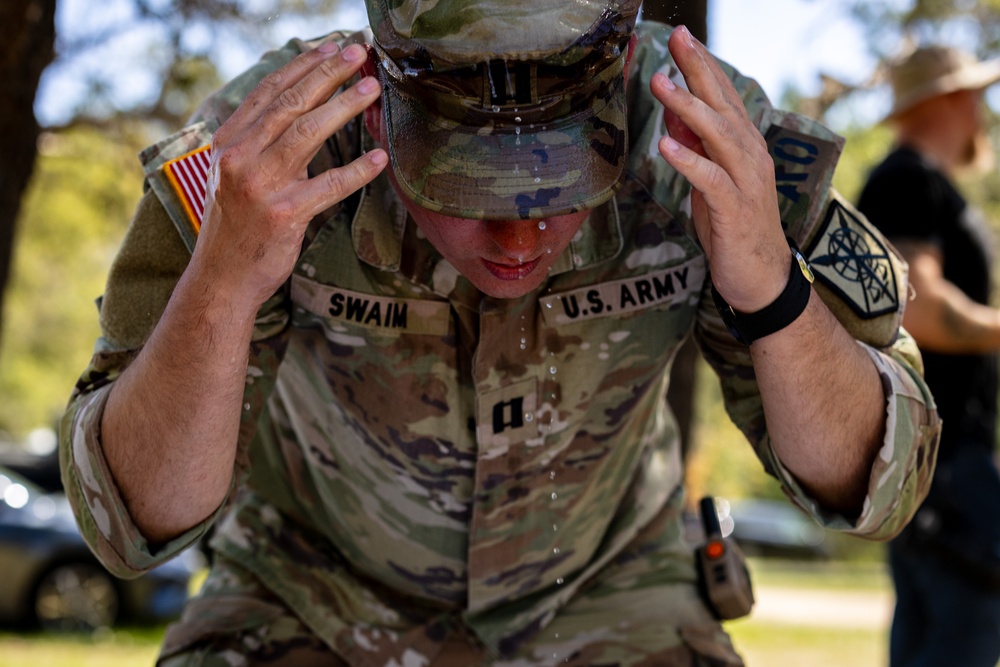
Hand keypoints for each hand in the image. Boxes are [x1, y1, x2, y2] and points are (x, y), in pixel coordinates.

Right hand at [193, 41, 387, 312]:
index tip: (330, 48)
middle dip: (329, 74)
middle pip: (291, 103)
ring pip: (310, 132)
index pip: (268, 92)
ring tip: (372, 89)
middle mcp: (241, 158)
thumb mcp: (235, 177)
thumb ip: (263, 146)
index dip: (302, 66)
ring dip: (345, 106)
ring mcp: (262, 185)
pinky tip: (379, 158)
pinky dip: (358, 170)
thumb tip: (305, 115)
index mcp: (228, 143)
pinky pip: (330, 185)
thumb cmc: (235, 227)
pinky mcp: (285, 214)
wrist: (222, 278)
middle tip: (359, 55)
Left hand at [650, 26, 788, 312]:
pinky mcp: (737, 209)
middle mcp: (751, 157)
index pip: (724, 99)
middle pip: (724, 106)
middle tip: (677, 40)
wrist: (761, 280)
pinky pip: (711, 180)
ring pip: (719, 136)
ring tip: (661, 84)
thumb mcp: (708, 186)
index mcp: (745, 148)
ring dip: (689, 108)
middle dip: (699, 71)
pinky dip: (689, 161)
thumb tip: (672, 119)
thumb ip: (695, 152)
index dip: (704, 68)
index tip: (682, 39)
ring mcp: (747, 182)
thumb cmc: (734, 231)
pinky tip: (666, 145)